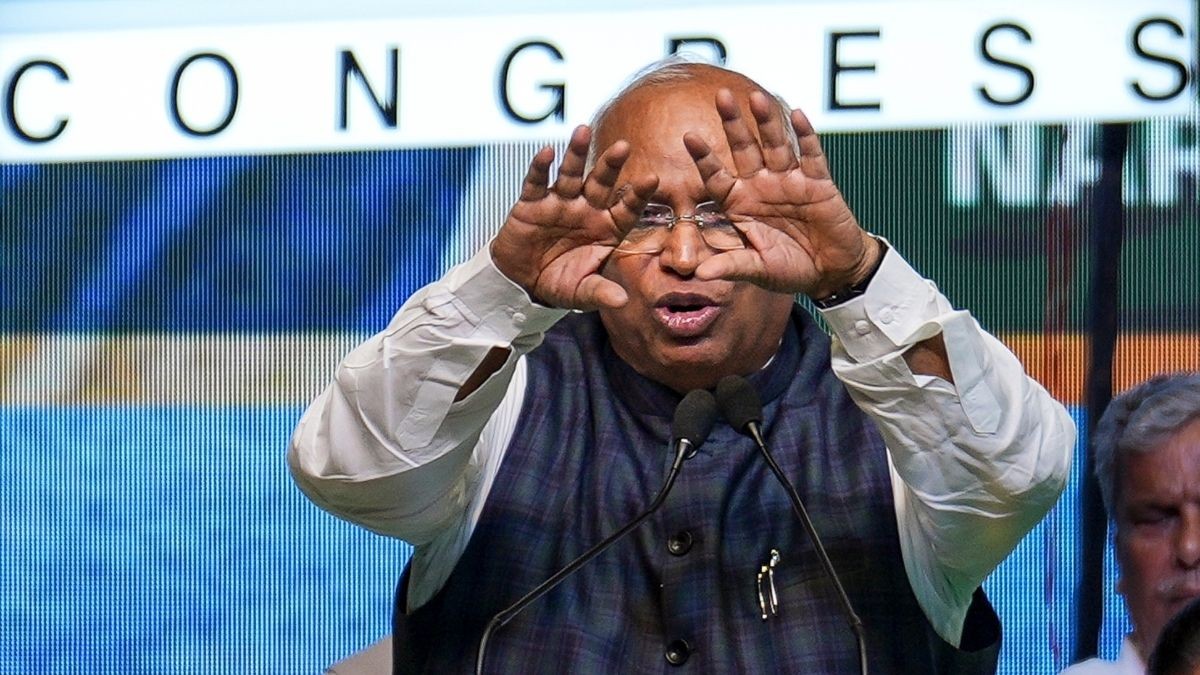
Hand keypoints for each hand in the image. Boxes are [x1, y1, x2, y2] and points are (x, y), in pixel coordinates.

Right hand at [491, 125, 657, 309]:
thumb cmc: (559, 284)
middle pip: (601, 182)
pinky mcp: (532, 204)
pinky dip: (540, 168)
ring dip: (575, 153)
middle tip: (624, 146)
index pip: (626, 207)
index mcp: (606, 227)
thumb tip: (622, 302)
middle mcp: (586, 210)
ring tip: (581, 131)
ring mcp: (560, 203)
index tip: (652, 180)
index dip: (638, 194)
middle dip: (610, 164)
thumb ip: (600, 293)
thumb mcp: (581, 292)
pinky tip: (547, 152)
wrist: (523, 283)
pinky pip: (536, 183)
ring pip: (570, 174)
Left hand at [683, 89, 879, 298]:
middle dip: (733, 123)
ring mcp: (790, 181)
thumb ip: (730, 266)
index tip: (688, 137)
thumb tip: (699, 275)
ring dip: (767, 121)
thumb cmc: (789, 269)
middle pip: (744, 149)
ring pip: (776, 144)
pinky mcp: (819, 183)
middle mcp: (762, 186)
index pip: (717, 176)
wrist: (830, 272)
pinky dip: (806, 135)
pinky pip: (811, 155)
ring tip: (756, 97)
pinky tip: (797, 114)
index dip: (704, 157)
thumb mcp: (757, 269)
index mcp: (741, 203)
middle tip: (721, 95)